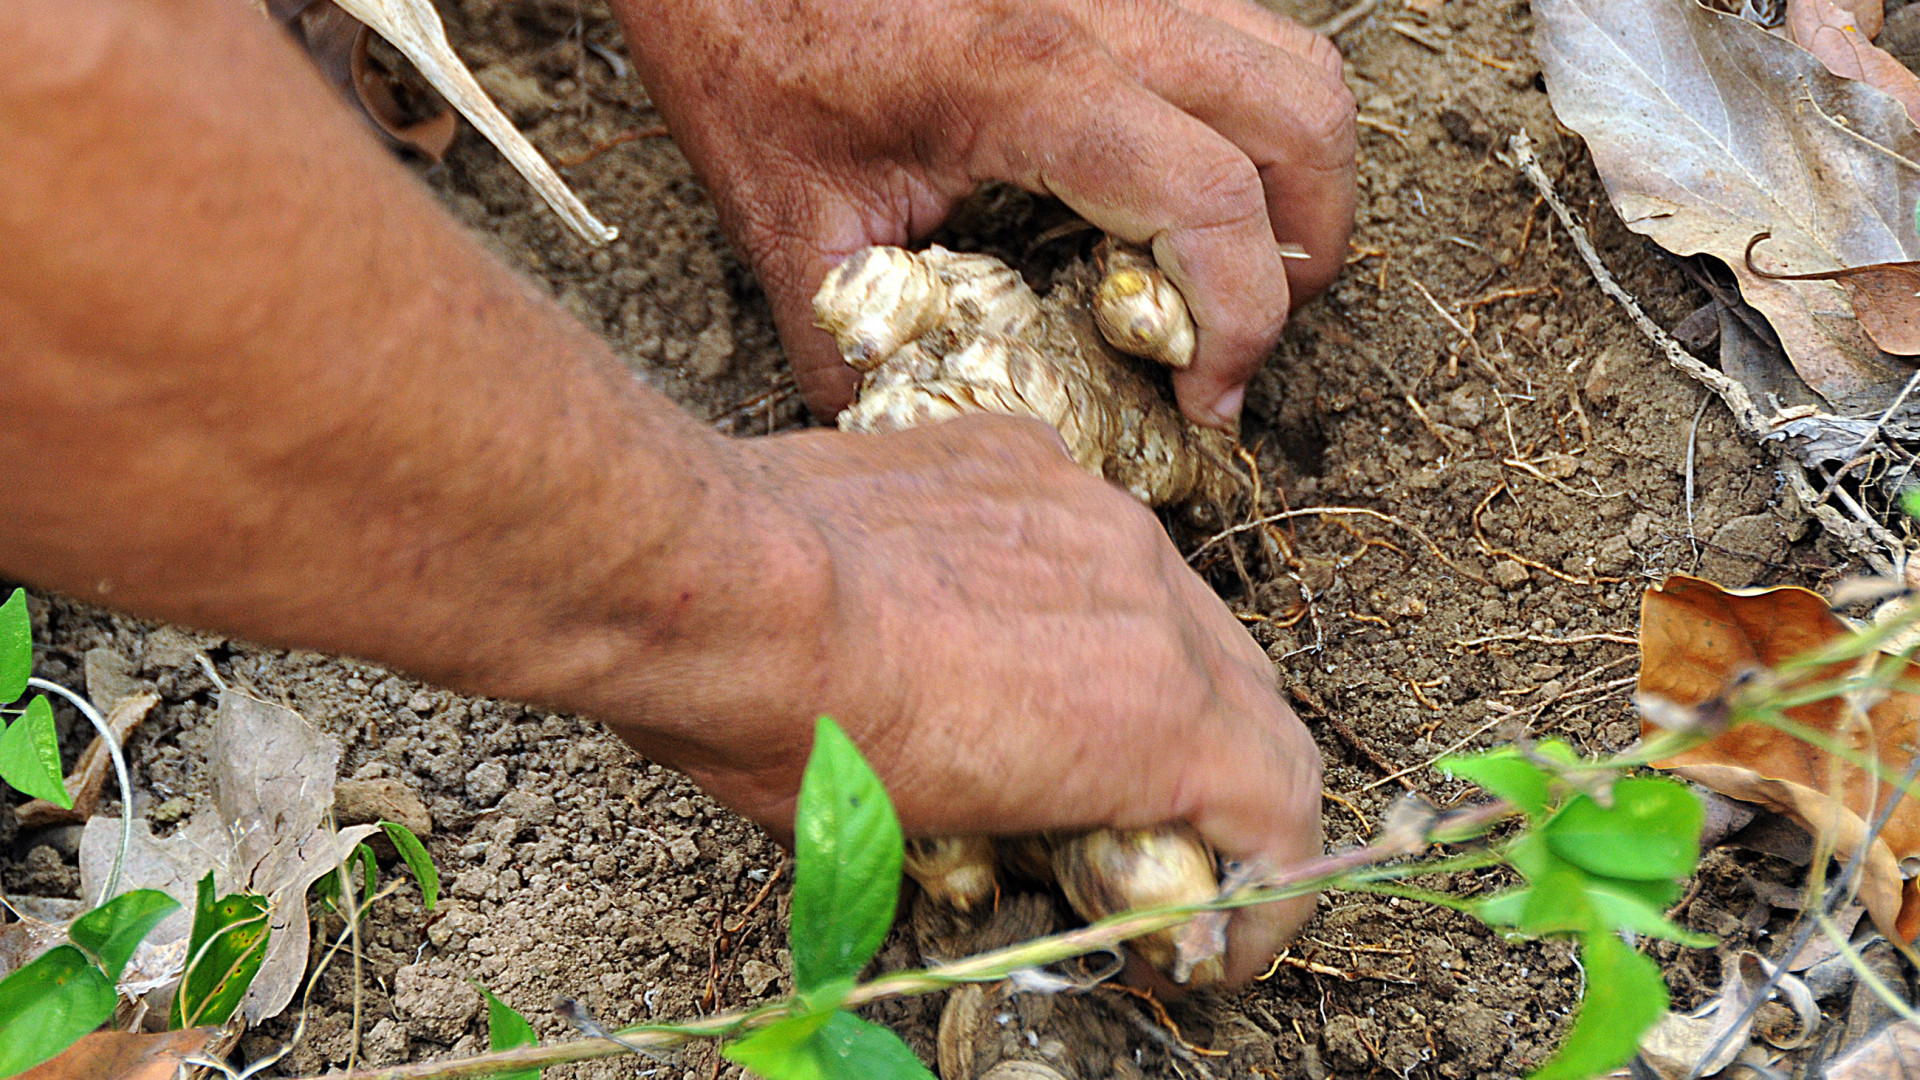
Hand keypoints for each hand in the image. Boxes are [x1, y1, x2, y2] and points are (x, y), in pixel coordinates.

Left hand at [610, 0, 1355, 426]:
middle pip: (1301, 120)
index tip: (1206, 401)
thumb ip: (858, 348)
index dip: (1242, 323)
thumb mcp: (789, 221)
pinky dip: (1249, 122)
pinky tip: (1175, 185)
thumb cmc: (746, 47)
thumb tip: (913, 435)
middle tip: (1239, 334)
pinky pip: (1240, 33)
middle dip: (1304, 252)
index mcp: (1032, 80)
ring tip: (1227, 264)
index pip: (1214, 202)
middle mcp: (1104, 8)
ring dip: (1295, 179)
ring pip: (1291, 62)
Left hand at [622, 417, 1322, 984]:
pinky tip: (1000, 623)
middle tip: (1159, 852)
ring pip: (1183, 611)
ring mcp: (1092, 513)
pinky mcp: (1026, 455)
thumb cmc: (800, 738)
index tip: (1214, 948)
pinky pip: (1093, 537)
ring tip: (1078, 730)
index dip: (1267, 902)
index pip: (1283, 816)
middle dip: (1229, 797)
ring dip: (1162, 687)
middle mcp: (1152, 600)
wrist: (710, 583)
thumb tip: (1049, 852)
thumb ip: (1039, 845)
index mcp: (1151, 719)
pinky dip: (1081, 597)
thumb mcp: (931, 852)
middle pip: (1256, 710)